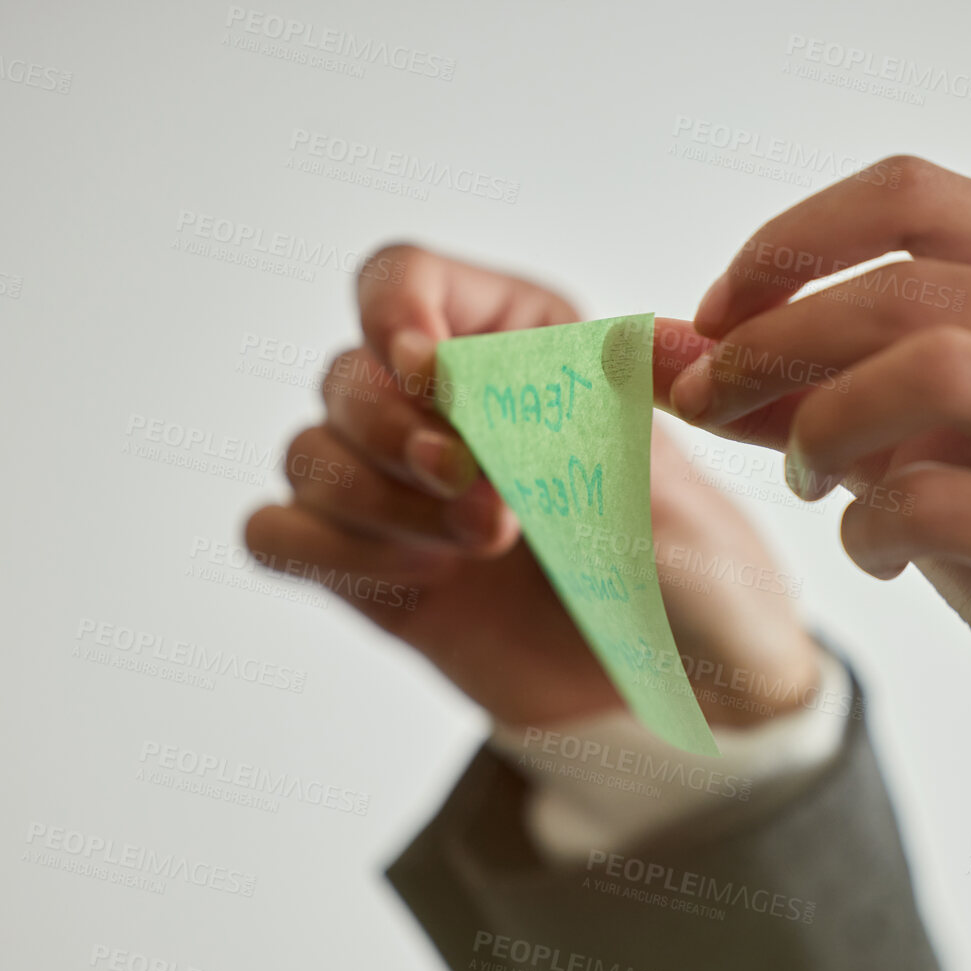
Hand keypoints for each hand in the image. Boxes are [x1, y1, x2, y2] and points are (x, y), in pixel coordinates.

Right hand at [244, 245, 819, 730]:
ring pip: (307, 452)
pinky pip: (276, 534)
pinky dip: (322, 549)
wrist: (688, 692)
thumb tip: (576, 359)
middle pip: (345, 373)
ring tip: (480, 545)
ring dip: (375, 500)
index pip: (400, 277)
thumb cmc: (695, 575)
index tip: (430, 371)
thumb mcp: (670, 483)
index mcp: (519, 343)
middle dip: (399, 435)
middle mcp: (445, 409)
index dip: (393, 311)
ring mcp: (401, 493)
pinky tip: (415, 579)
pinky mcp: (370, 571)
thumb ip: (592, 421)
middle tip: (487, 503)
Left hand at [666, 157, 970, 765]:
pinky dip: (870, 528)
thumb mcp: (936, 450)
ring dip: (823, 425)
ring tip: (805, 478)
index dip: (791, 245)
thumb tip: (669, 348)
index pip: (917, 196)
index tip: (716, 313)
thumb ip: (819, 390)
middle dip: (772, 341)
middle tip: (705, 397)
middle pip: (908, 289)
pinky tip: (877, 552)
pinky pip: (939, 502)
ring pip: (930, 370)